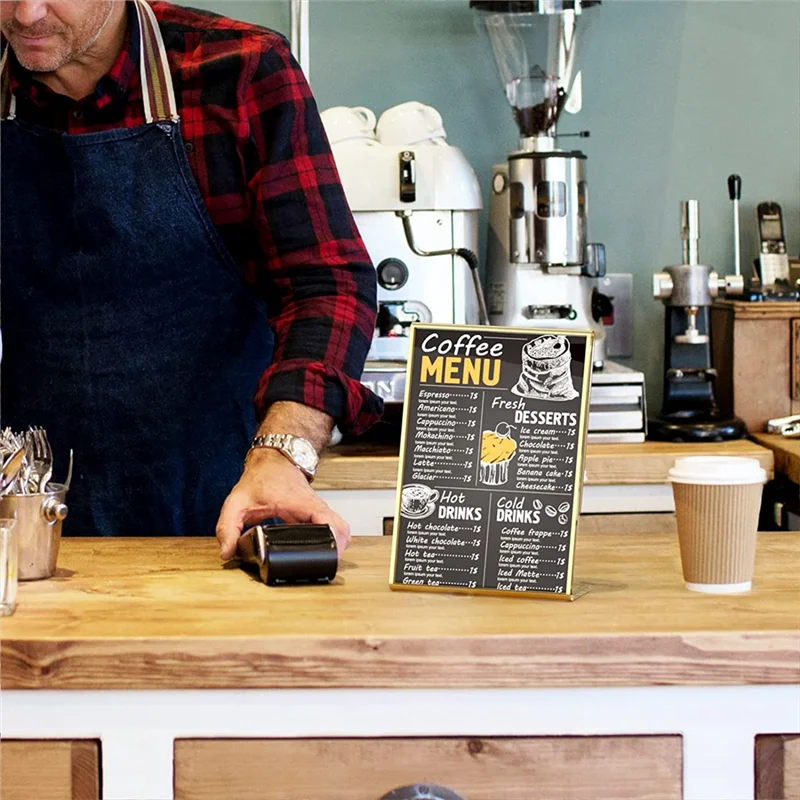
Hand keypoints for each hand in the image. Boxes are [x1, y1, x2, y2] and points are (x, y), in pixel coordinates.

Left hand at [216, 449, 350, 559]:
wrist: (273, 460)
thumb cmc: (260, 479)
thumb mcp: (237, 502)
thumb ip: (227, 528)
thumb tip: (227, 553)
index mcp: (302, 504)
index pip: (329, 523)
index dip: (331, 542)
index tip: (325, 557)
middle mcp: (316, 507)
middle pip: (342, 531)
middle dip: (337, 551)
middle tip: (323, 566)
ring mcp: (319, 510)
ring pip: (342, 530)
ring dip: (338, 546)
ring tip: (324, 562)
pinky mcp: (318, 513)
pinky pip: (334, 527)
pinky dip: (333, 539)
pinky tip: (320, 550)